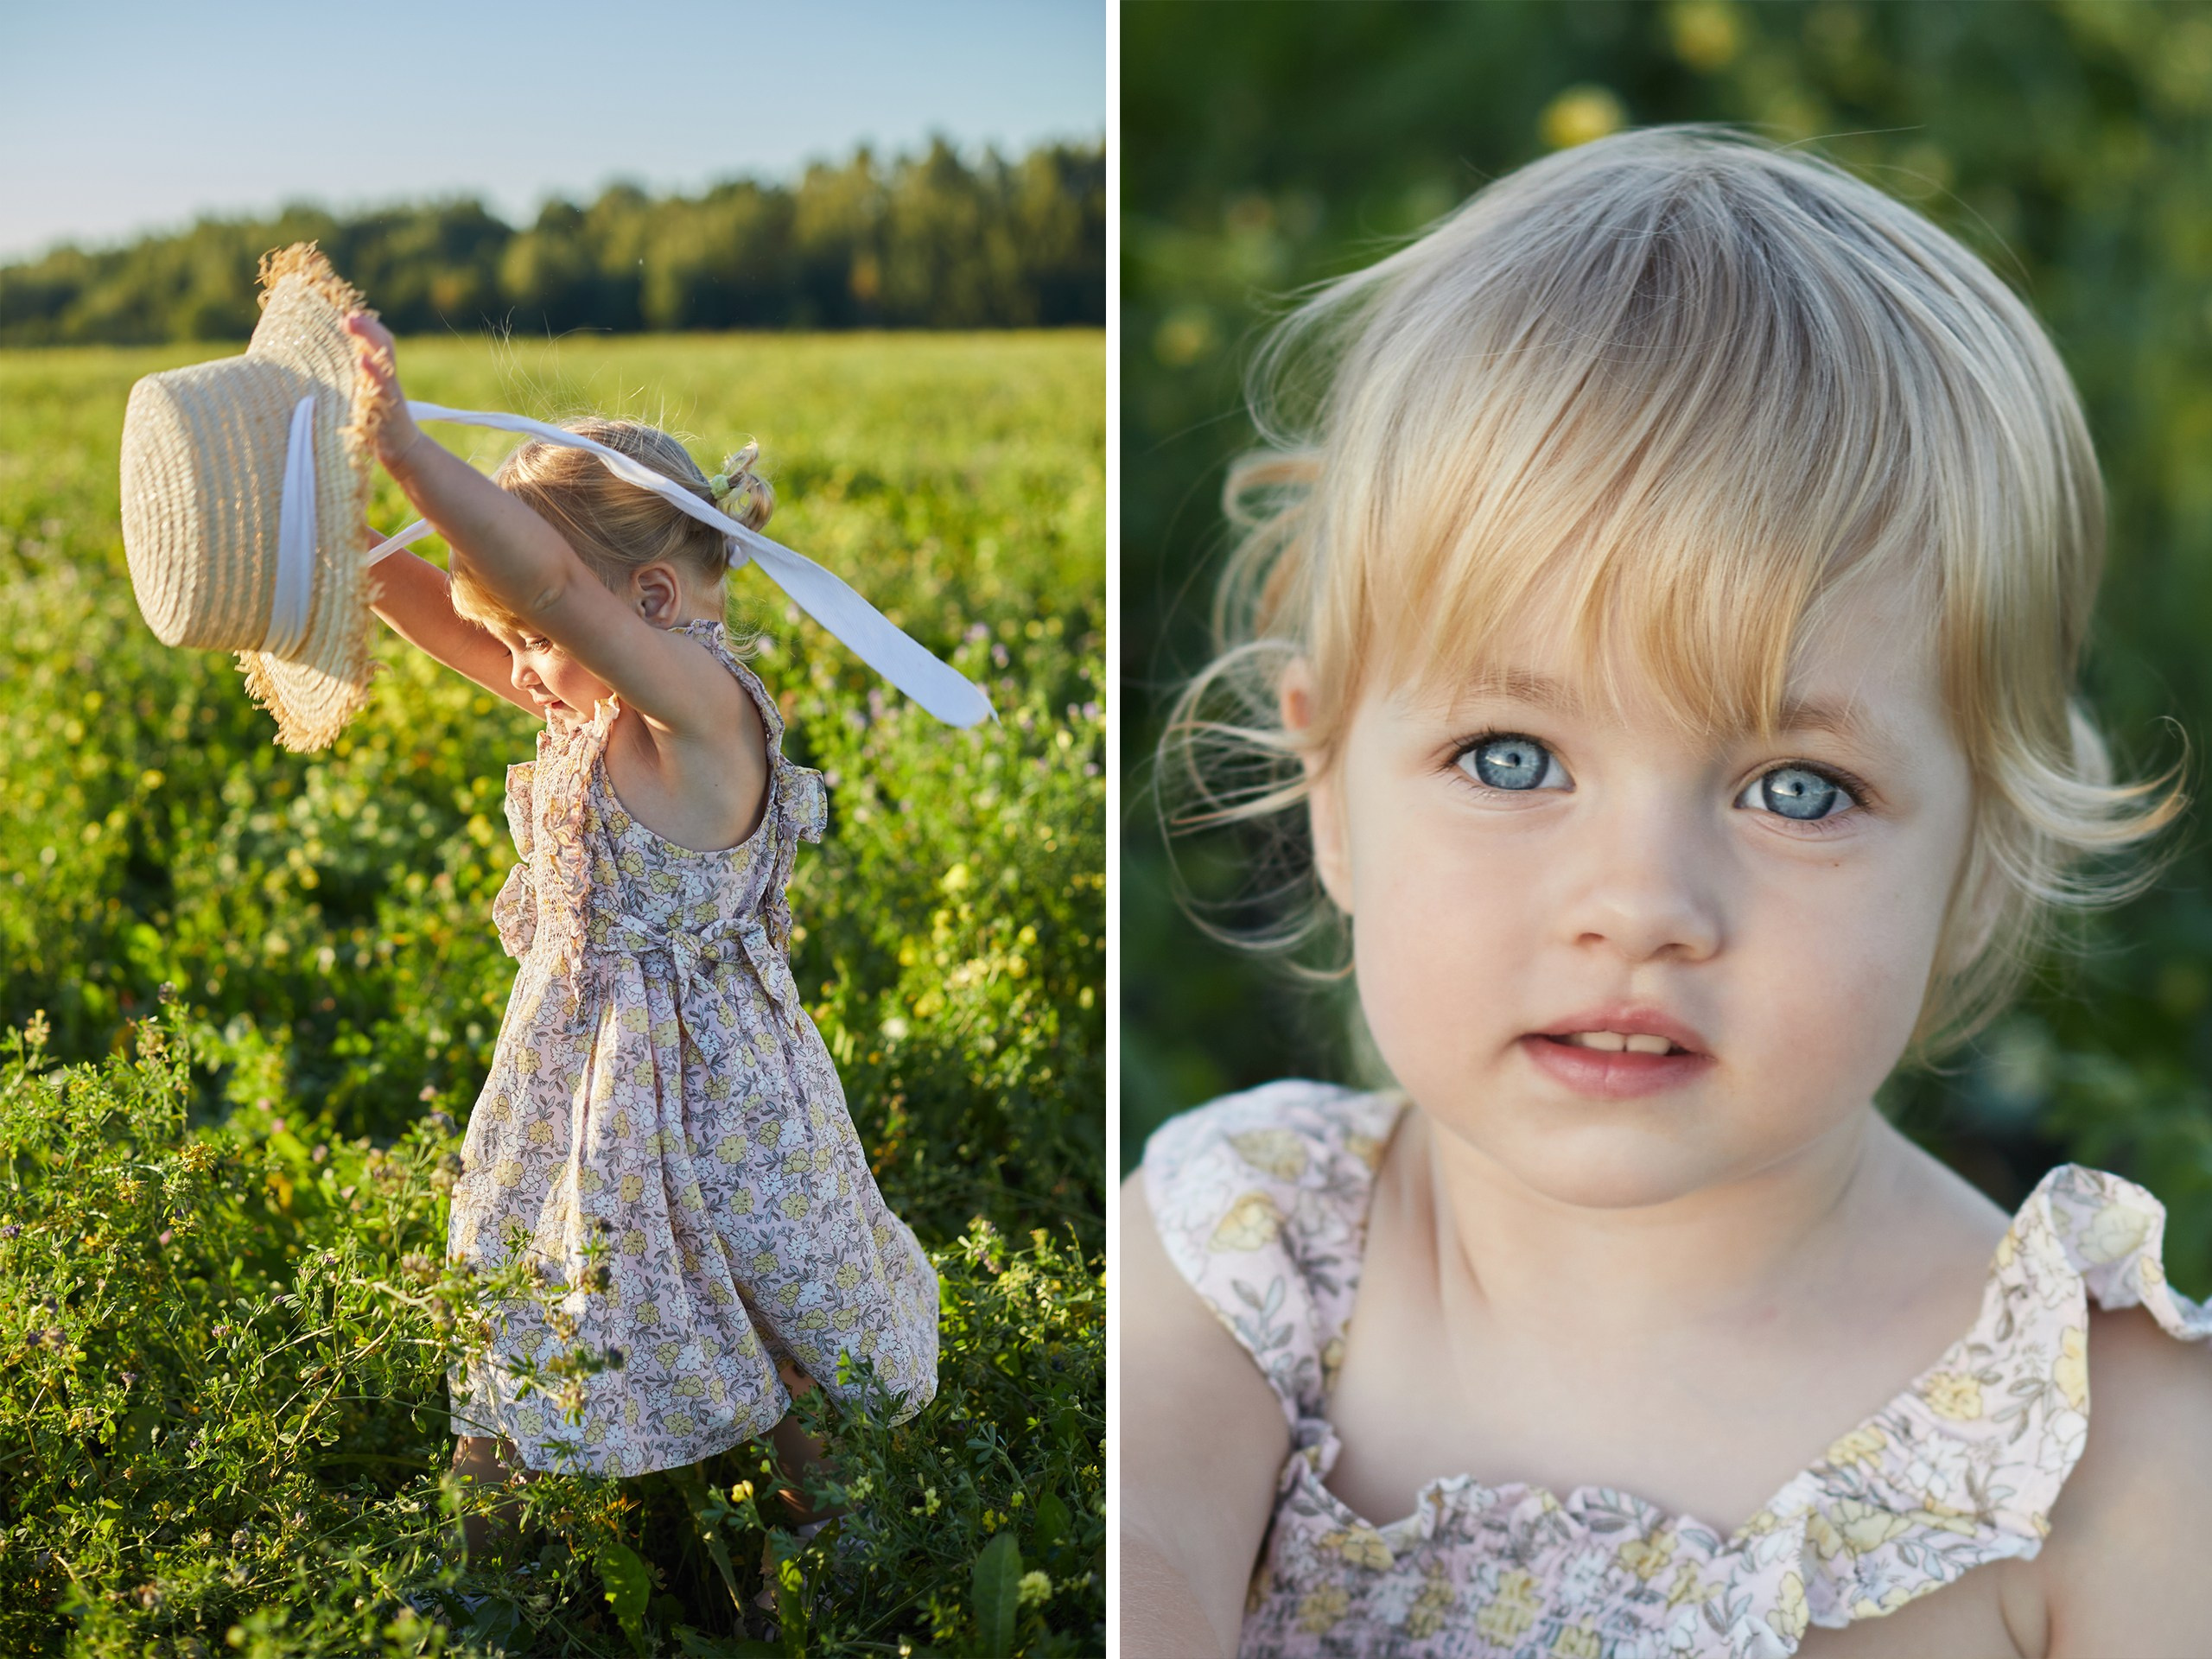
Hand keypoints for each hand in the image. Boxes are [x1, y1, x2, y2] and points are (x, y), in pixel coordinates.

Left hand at [343, 312, 423, 473]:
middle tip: (347, 313)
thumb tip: (318, 360)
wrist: (400, 449)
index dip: (365, 324)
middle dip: (366, 326)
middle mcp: (386, 377)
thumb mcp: (362, 395)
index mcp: (379, 371)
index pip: (377, 340)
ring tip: (351, 321)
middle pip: (382, 343)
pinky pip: (382, 386)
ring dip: (368, 337)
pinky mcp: (388, 408)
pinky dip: (372, 371)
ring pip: (383, 359)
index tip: (345, 311)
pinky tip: (362, 360)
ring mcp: (388, 391)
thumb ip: (352, 376)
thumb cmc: (374, 423)